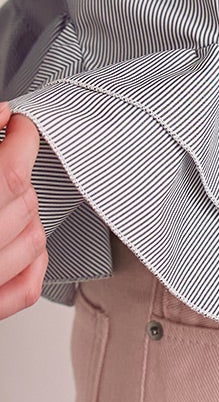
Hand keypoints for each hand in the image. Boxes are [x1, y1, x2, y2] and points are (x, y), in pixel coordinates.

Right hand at [0, 102, 47, 319]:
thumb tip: (2, 113)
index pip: (14, 169)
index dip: (23, 137)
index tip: (19, 122)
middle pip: (24, 202)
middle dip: (16, 176)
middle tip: (2, 160)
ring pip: (32, 241)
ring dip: (24, 215)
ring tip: (1, 200)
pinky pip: (25, 288)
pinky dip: (31, 264)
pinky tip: (21, 246)